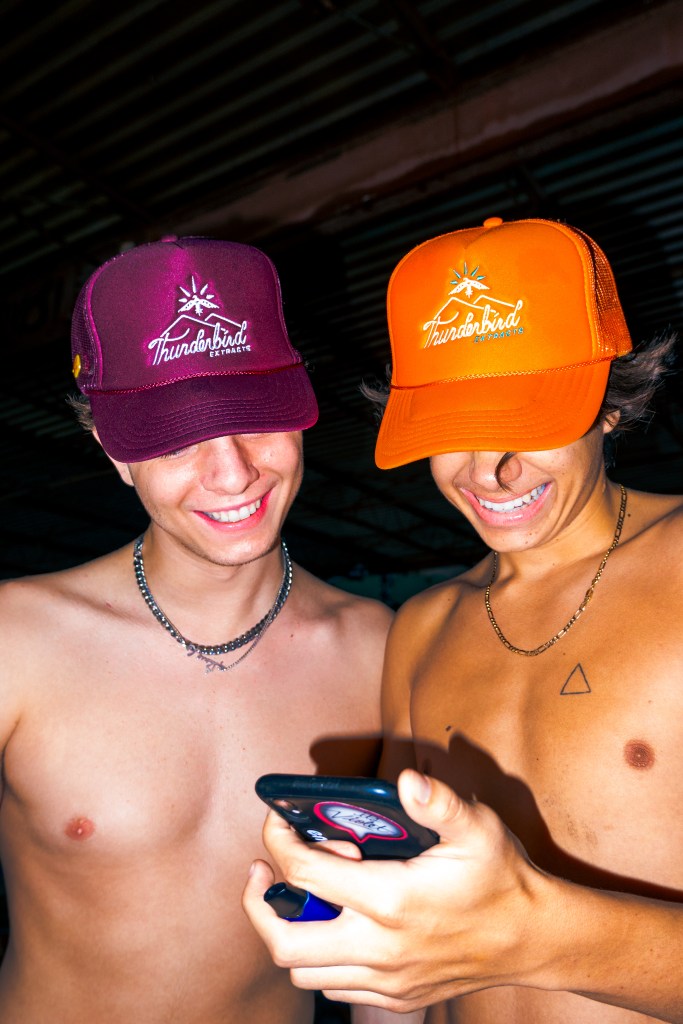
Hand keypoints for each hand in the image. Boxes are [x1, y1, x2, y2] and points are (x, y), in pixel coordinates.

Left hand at [242, 769, 555, 1010]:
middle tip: (264, 871)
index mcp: (391, 900)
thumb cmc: (501, 878)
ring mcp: (386, 980)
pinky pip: (334, 988)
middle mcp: (380, 948)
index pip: (306, 873)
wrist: (532, 939)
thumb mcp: (478, 828)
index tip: (279, 821)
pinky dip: (319, 959)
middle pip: (286, 942)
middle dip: (260, 904)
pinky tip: (333, 924)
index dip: (280, 842)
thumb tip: (407, 782)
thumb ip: (440, 802)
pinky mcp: (396, 997)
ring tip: (299, 895)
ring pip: (305, 971)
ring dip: (289, 932)